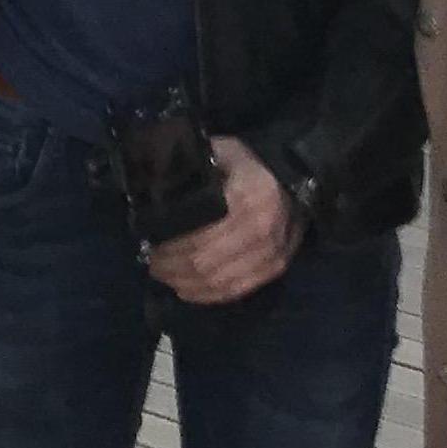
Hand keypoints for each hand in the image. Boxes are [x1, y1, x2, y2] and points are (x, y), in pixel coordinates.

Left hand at [145, 136, 300, 304]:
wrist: (295, 181)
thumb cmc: (251, 165)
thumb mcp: (223, 152)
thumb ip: (195, 166)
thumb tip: (159, 185)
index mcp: (246, 198)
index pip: (200, 235)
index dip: (172, 247)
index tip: (151, 244)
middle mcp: (261, 230)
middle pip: (206, 262)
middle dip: (173, 267)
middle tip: (153, 263)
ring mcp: (271, 254)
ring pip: (219, 281)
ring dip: (186, 284)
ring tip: (166, 276)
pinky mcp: (275, 269)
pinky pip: (236, 290)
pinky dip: (208, 295)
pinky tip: (187, 290)